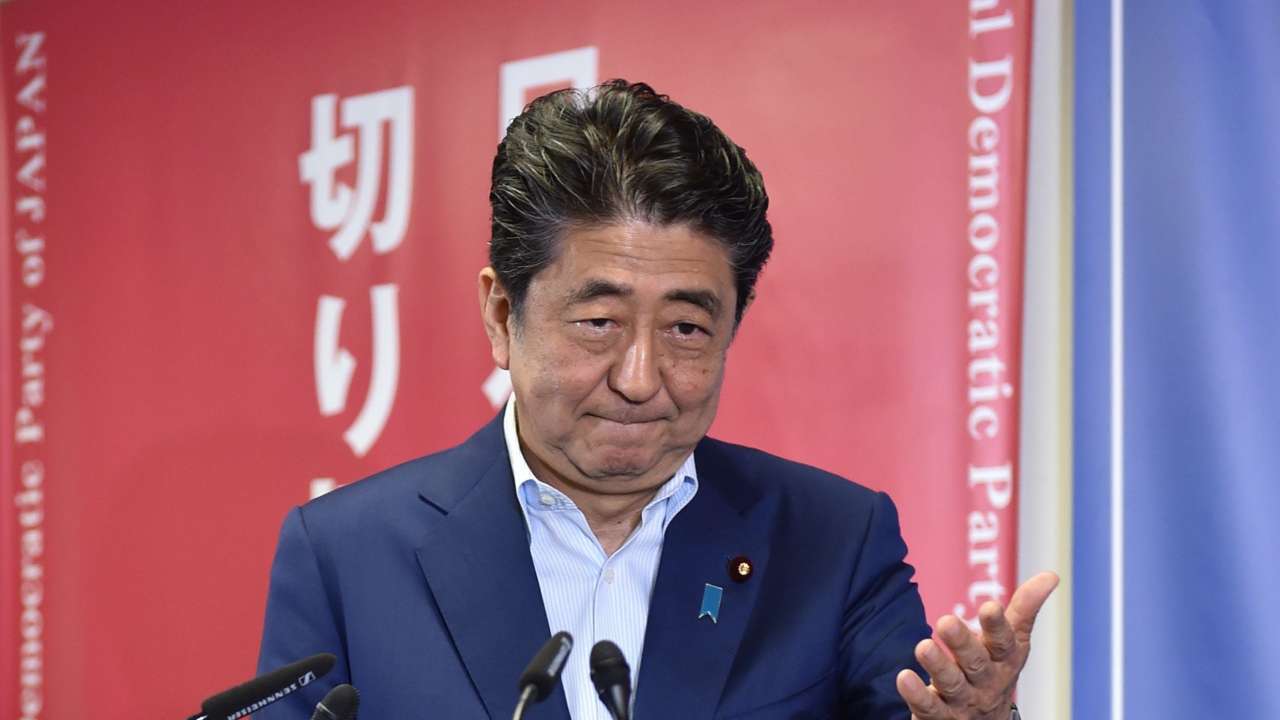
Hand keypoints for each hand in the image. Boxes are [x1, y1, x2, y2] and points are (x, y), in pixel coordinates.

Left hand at [895, 571, 1058, 719]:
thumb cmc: (994, 670)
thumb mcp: (1013, 642)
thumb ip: (1024, 609)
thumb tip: (1051, 575)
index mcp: (1003, 660)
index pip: (1003, 642)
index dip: (997, 626)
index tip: (989, 607)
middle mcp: (985, 682)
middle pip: (975, 663)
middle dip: (962, 643)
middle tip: (945, 622)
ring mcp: (963, 702)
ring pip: (951, 684)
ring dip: (937, 667)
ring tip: (922, 647)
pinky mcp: (940, 717)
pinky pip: (929, 708)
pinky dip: (916, 695)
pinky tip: (904, 678)